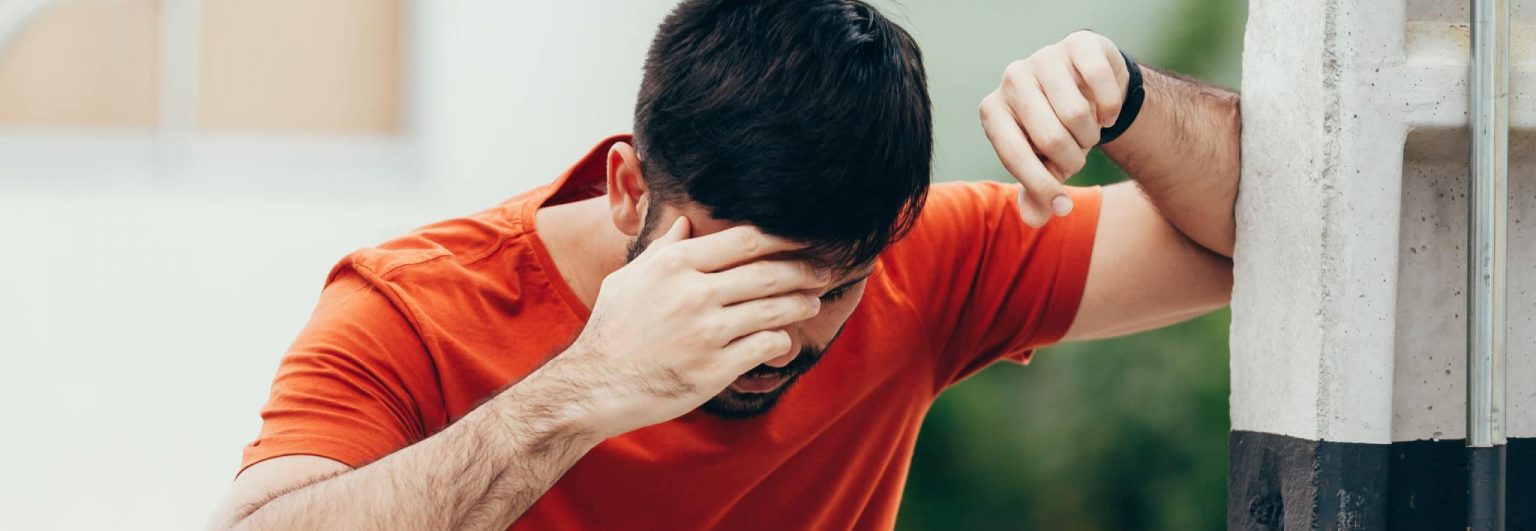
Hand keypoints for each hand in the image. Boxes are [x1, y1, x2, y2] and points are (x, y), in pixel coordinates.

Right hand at [553, 218, 826, 437]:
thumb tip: (685, 222)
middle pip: (767, 272)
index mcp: (675, 265)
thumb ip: (662, 250)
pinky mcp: (714, 369)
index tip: (802, 240)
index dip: (782, 239)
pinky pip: (764, 347)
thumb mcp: (629, 279)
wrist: (594, 386)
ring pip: (773, 310)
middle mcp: (694, 293)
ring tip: (813, 302)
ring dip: (800, 304)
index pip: (744, 240)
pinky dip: (782, 341)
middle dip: (803, 270)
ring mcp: (706, 332)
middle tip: (824, 271)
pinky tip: (786, 340)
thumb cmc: (610, 330)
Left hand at [980, 30, 1129, 226]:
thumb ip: (1037, 195)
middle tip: (1077, 154)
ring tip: (1087, 132)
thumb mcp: (1044, 166)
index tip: (1063, 207)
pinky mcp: (1078, 43)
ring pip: (1078, 115)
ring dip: (1092, 136)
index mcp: (992, 111)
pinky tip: (1106, 112)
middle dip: (1073, 159)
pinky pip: (1101, 84)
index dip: (1042, 186)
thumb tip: (1035, 219)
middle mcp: (1011, 79)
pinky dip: (1110, 109)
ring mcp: (1043, 57)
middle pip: (1052, 139)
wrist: (1087, 89)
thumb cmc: (1056, 133)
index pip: (1014, 155)